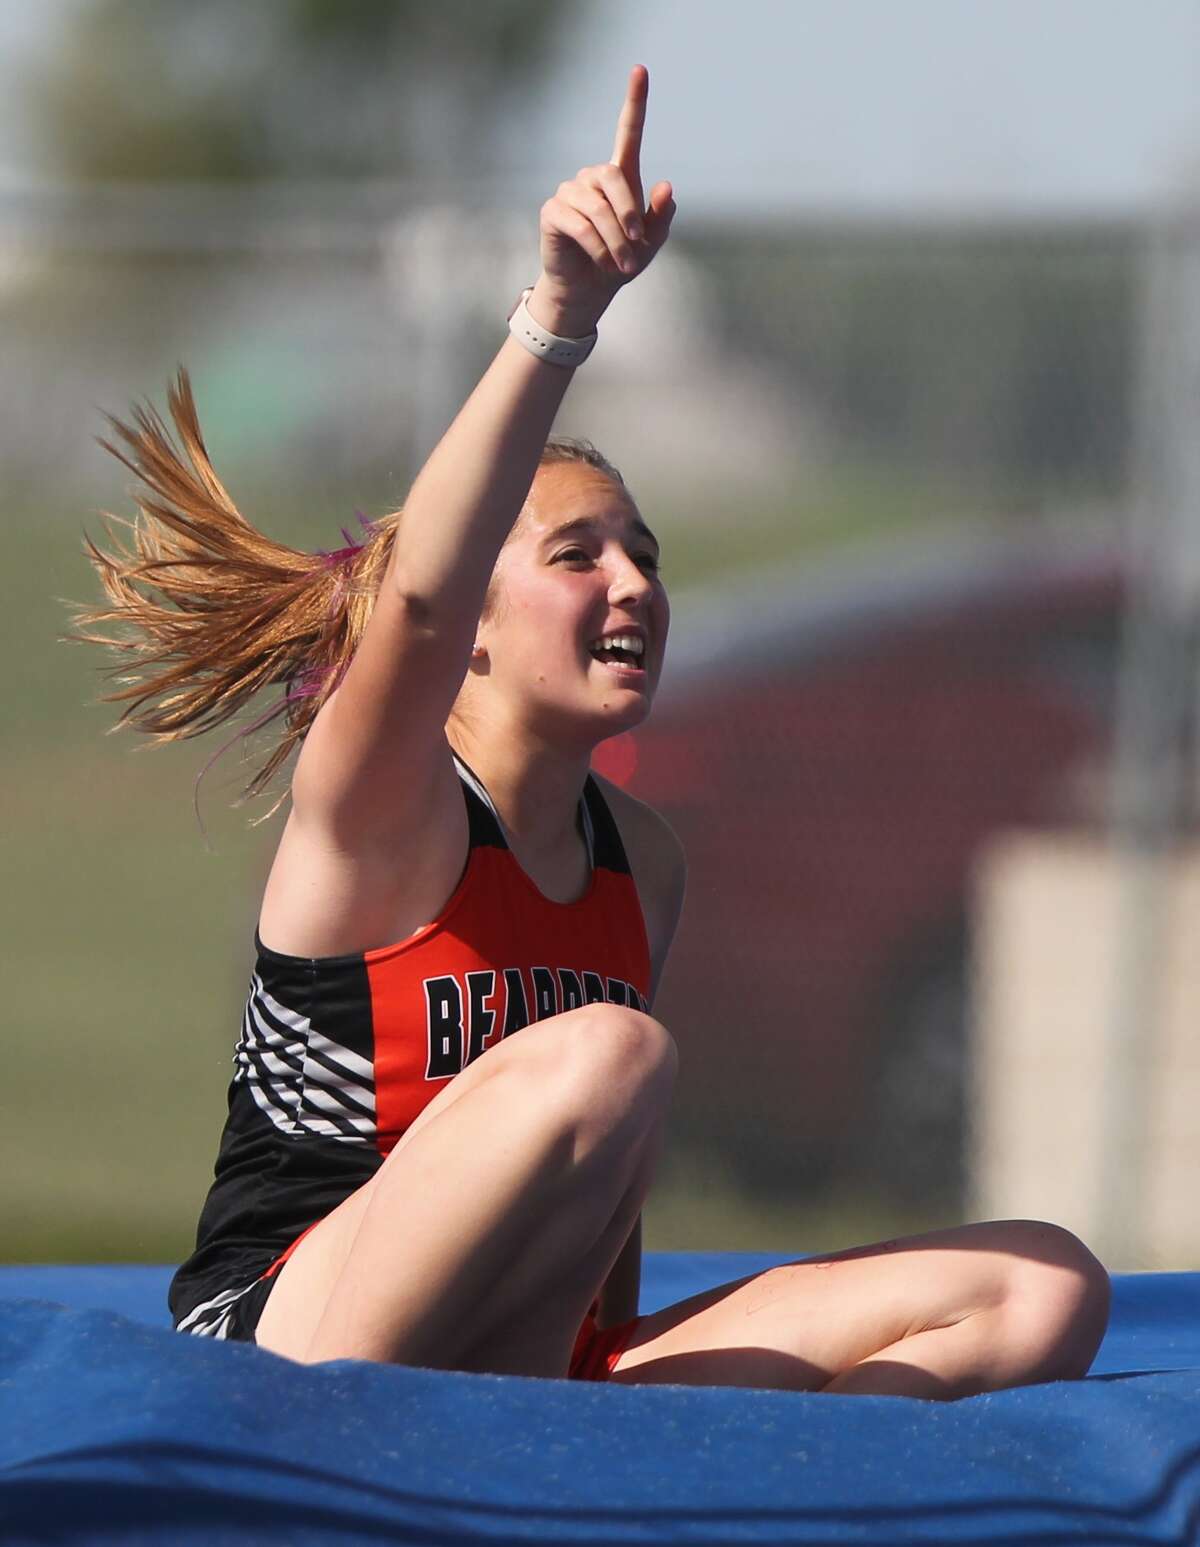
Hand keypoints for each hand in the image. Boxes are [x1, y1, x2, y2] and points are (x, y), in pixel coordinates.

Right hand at [532, 65, 675, 336]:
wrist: (589, 291)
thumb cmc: (620, 263)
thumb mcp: (650, 243)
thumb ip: (661, 216)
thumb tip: (666, 185)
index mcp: (620, 178)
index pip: (628, 132)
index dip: (635, 101)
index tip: (640, 69)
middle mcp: (593, 178)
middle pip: (613, 177)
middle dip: (628, 214)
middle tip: (636, 246)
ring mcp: (570, 192)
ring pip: (597, 208)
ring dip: (614, 240)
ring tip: (620, 264)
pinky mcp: (553, 212)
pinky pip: (580, 224)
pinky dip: (597, 247)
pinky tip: (602, 262)